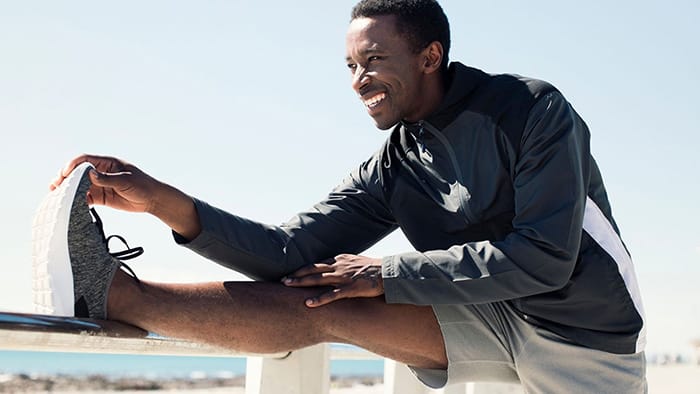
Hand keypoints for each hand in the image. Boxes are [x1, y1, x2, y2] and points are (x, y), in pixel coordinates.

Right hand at [50, 154, 200, 238]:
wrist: (153, 199)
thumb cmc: (143, 186)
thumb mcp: (126, 181)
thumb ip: (108, 179)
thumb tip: (91, 175)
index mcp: (108, 163)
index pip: (85, 160)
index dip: (73, 165)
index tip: (65, 173)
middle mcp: (101, 172)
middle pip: (78, 173)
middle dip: (66, 178)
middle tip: (55, 186)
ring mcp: (100, 184)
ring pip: (79, 186)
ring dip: (68, 190)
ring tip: (56, 196)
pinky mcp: (102, 196)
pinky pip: (86, 198)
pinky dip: (77, 200)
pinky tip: (69, 205)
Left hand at [282, 254, 383, 306]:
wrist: (389, 273)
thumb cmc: (373, 269)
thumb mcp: (355, 262)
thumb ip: (342, 265)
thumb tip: (331, 268)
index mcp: (339, 259)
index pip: (316, 264)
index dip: (302, 269)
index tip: (290, 273)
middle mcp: (339, 266)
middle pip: (313, 270)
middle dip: (296, 275)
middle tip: (282, 280)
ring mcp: (344, 277)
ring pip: (318, 279)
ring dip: (301, 282)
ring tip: (287, 286)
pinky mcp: (351, 288)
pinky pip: (332, 294)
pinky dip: (319, 299)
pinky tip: (308, 303)